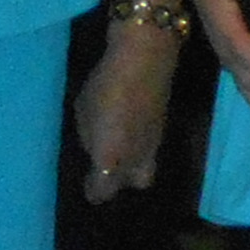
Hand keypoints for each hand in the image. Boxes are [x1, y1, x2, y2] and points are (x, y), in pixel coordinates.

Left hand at [72, 15, 178, 198]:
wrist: (148, 58)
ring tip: (118, 146)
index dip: (94, 191)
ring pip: (146, 167)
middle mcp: (137, 159)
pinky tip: (130, 127)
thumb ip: (89, 135)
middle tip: (107, 166)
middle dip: (120, 181)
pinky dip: (141, 145)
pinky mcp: (164, 126)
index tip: (87, 186)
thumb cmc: (108, 85)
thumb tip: (96, 146)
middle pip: (135, 184)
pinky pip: (151, 148)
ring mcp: (154, 143)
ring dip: (132, 163)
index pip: (103, 190)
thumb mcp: (84, 109)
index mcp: (112, 158)